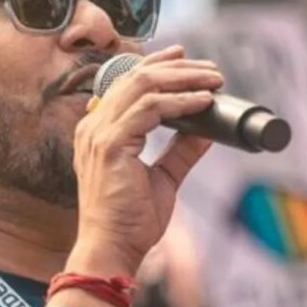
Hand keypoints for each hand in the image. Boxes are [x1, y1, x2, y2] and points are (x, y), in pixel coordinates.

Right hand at [70, 45, 220, 273]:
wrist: (113, 249)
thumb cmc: (131, 221)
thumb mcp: (164, 177)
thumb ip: (182, 150)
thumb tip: (208, 128)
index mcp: (99, 131)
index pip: (127, 83)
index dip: (157, 64)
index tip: (185, 58)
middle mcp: (94, 126)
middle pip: (137, 77)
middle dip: (177, 67)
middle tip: (210, 69)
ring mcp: (99, 133)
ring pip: (143, 85)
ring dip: (183, 79)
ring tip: (213, 80)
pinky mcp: (110, 145)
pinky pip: (149, 109)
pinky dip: (180, 102)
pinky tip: (203, 102)